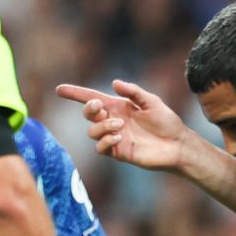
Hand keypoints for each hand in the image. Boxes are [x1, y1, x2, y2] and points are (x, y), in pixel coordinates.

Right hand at [58, 80, 194, 176]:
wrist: (176, 144)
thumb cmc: (166, 122)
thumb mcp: (151, 101)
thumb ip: (133, 92)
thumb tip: (114, 83)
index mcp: (118, 106)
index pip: (92, 98)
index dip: (75, 93)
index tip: (60, 89)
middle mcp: (113, 120)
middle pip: (88, 114)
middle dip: (89, 108)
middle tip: (101, 106)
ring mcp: (114, 137)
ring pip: (92, 131)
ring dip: (102, 125)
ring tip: (120, 125)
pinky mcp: (118, 152)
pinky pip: (100, 148)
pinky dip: (105, 141)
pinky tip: (119, 137)